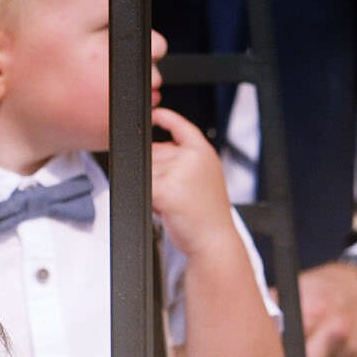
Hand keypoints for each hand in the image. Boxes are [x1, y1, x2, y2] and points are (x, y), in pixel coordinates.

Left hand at [149, 107, 238, 255]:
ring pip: (146, 171)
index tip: (155, 115)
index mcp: (203, 153)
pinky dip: (148, 200)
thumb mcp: (204, 178)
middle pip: (154, 153)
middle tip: (176, 193)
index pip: (181, 126)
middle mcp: (192, 158)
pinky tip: (164, 208)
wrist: (214, 240)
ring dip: (151, 187)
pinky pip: (143, 188)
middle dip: (156, 171)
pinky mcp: (164, 189)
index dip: (165, 118)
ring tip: (172, 202)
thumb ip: (182, 160)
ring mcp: (178, 172)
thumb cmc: (207, 214)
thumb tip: (153, 149)